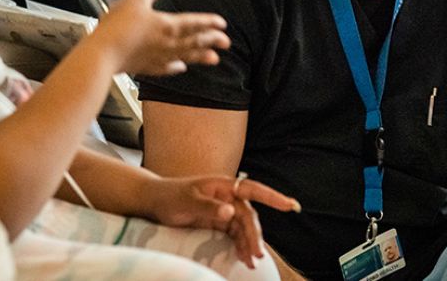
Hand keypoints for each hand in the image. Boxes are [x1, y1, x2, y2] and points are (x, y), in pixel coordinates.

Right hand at [93, 0, 229, 75]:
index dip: (209, 22)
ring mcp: (159, 57)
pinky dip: (176, 67)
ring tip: (214, 60)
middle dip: (212, 41)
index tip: (222, 24)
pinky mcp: (147, 68)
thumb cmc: (118, 29)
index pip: (194, 23)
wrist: (103, 55)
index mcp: (167, 25)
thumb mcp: (134, 0)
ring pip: (186, 56)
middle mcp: (167, 43)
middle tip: (226, 42)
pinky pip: (167, 68)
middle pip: (195, 41)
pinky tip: (180, 68)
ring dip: (201, 57)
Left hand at [142, 173, 301, 268]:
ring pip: (244, 228)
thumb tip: (232, 211)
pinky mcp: (220, 221)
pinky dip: (241, 246)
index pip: (252, 189)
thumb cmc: (170, 197)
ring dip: (249, 244)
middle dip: (255, 235)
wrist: (155, 202)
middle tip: (257, 254)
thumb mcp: (187, 201)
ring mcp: (224, 209)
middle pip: (249, 216)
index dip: (273, 197)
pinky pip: (235, 235)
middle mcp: (227, 196)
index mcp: (222, 185)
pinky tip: (244, 259)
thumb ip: (209, 206)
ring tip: (252, 261)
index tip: (291, 206)